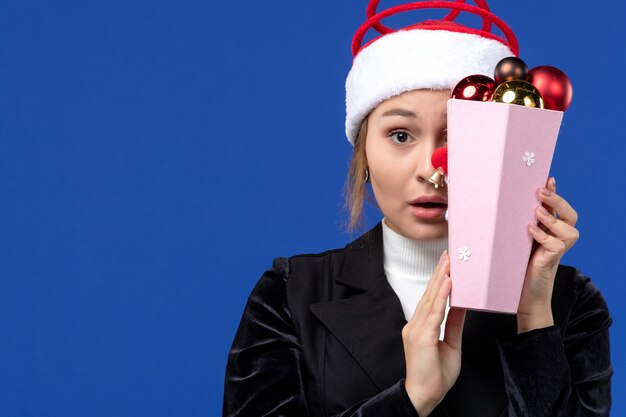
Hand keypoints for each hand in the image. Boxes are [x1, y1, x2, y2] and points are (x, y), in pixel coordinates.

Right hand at [402, 251, 465, 415]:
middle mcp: (415, 324)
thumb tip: (461, 304)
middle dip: (440, 273)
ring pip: (431, 299)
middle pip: (429, 294)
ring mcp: (416, 329)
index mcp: (421, 326)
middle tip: (449, 255)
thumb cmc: (434, 375)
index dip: (439, 280)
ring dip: (441, 279)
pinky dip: (441, 296)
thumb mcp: (450, 344)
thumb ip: (453, 323)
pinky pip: (434, 312)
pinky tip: (448, 283)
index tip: (447, 265)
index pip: (431, 298)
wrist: (424, 396)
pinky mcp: (421, 336)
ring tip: (450, 263)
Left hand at [517, 177, 578, 332]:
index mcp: (548, 230)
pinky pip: (555, 245)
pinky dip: (544, 236)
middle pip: (570, 214)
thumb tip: (491, 203)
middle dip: (557, 201)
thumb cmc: (511, 266)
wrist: (517, 296)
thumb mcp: (512, 240)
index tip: (547, 178)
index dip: (555, 192)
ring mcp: (556, 250)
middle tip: (541, 191)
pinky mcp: (551, 261)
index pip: (557, 207)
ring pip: (569, 228)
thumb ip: (511, 224)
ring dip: (553, 217)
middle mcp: (557, 238)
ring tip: (535, 211)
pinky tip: (530, 230)